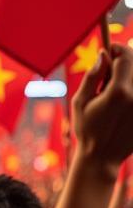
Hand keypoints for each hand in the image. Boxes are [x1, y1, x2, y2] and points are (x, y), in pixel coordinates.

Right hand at [73, 47, 132, 175]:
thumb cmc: (87, 129)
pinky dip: (130, 91)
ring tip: (114, 90)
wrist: (103, 158)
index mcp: (119, 92)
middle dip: (124, 61)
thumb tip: (103, 56)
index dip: (116, 50)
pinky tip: (122, 103)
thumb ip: (92, 77)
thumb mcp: (80, 102)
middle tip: (109, 69)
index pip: (125, 57)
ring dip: (128, 77)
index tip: (108, 50)